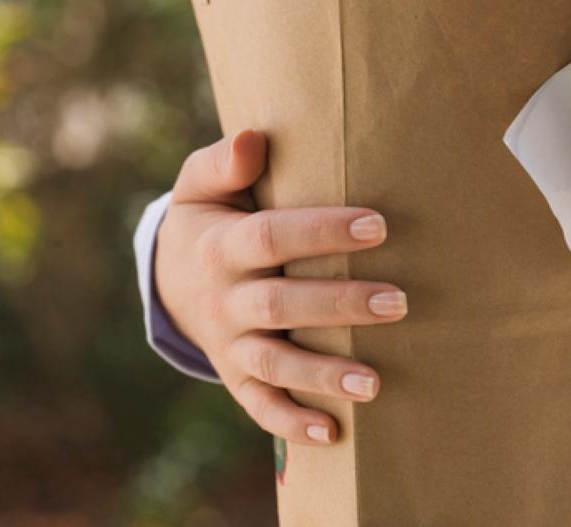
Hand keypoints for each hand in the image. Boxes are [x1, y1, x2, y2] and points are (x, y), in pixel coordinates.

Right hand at [155, 130, 406, 444]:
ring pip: (275, 363)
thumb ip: (225, 162)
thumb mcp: (202, 185)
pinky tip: (333, 433)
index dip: (323, 232)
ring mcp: (229, 342)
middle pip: (282, 304)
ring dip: (323, 375)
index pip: (273, 237)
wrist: (171, 277)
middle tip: (400, 302)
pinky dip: (291, 422)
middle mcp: (225, 299)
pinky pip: (260, 404)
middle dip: (339, 305)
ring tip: (375, 384)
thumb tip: (253, 138)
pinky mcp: (236, 374)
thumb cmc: (211, 218)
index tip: (378, 225)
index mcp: (222, 246)